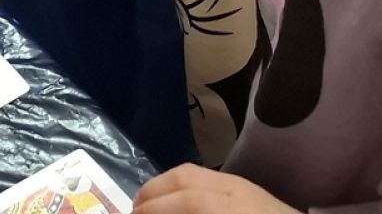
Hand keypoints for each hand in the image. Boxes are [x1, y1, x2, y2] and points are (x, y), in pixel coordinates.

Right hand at [133, 165, 298, 212]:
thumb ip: (194, 212)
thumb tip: (158, 213)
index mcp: (229, 208)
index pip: (186, 200)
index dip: (154, 209)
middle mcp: (235, 190)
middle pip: (185, 177)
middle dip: (152, 193)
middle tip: (134, 212)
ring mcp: (243, 186)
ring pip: (194, 172)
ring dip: (165, 186)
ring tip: (149, 206)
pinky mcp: (247, 188)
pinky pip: (205, 176)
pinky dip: (181, 185)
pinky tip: (176, 202)